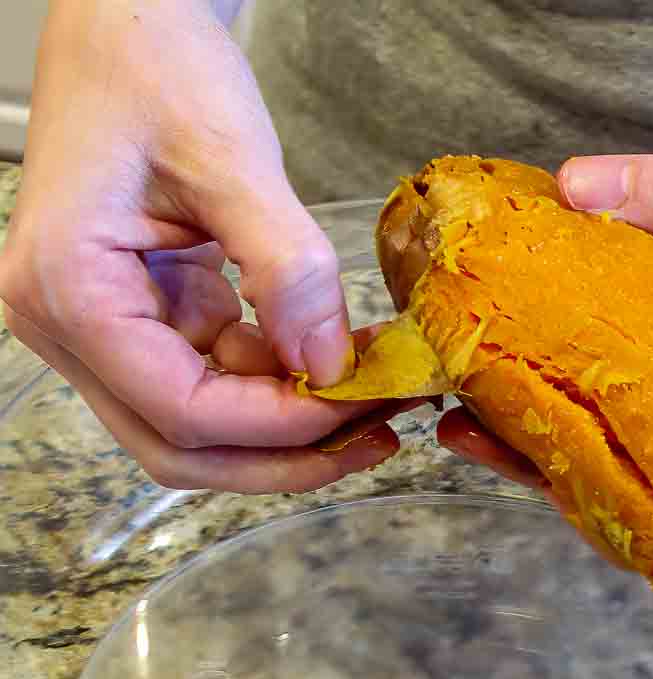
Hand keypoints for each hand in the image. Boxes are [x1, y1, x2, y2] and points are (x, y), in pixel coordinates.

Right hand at [0, 1, 404, 492]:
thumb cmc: (155, 68)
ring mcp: (104, 323)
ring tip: (376, 397)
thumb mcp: (231, 160)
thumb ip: (287, 267)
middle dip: (286, 454)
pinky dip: (276, 380)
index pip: (183, 408)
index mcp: (69, 291)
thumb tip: (332, 365)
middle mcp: (69, 325)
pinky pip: (213, 374)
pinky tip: (335, 361)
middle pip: (183, 444)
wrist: (129, 20)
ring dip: (288, 423)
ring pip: (199, 422)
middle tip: (378, 438)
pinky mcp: (144, 310)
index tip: (368, 406)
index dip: (283, 425)